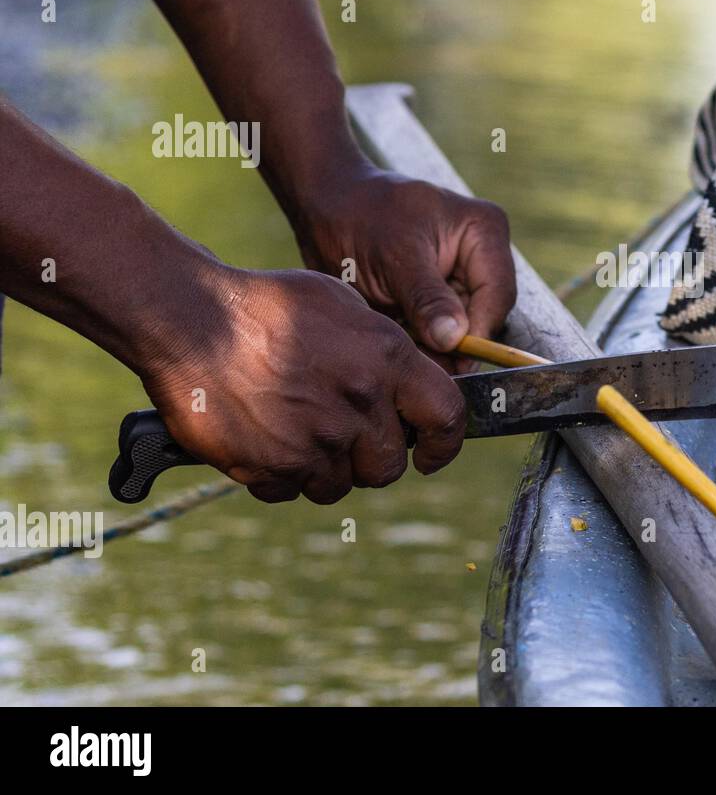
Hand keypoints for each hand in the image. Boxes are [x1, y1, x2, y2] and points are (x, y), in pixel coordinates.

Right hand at [139, 266, 466, 502]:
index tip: (430, 452)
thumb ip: (384, 352)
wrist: (188, 316)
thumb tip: (409, 390)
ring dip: (324, 467)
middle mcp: (358, 405)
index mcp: (387, 360)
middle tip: (345, 435)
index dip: (445, 442)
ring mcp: (314, 441)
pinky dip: (281, 475)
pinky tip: (265, 437)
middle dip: (371, 457)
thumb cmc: (267, 303)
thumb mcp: (343, 306)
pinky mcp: (270, 466)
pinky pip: (290, 491)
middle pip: (388, 466)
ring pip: (338, 485)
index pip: (447, 417)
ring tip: (298, 429)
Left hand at [292, 167, 516, 372]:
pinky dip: (421, 346)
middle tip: (420, 366)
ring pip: (461, 332)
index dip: (480, 331)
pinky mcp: (438, 302)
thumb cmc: (359, 217)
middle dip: (453, 342)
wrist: (323, 213)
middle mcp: (481, 258)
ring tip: (401, 351)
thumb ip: (426, 298)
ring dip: (434, 348)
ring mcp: (460, 281)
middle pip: (484, 317)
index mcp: (483, 232)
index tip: (452, 360)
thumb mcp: (393, 256)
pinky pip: (439, 336)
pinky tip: (396, 346)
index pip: (497, 294)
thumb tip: (455, 338)